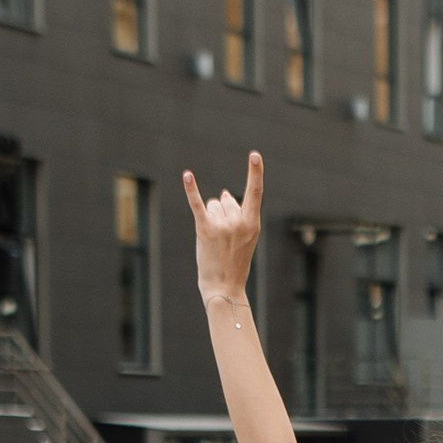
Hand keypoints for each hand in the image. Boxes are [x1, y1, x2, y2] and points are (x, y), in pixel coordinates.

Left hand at [185, 153, 262, 303]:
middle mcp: (239, 222)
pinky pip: (197, 204)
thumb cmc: (234, 263)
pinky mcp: (205, 230)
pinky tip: (187, 175)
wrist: (224, 288)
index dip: (255, 172)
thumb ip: (238, 214)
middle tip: (223, 239)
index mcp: (252, 223)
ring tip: (214, 241)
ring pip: (212, 205)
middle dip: (221, 213)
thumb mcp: (244, 238)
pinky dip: (191, 189)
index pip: (255, 192)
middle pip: (225, 200)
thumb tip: (225, 192)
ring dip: (211, 218)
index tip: (255, 155)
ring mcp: (222, 226)